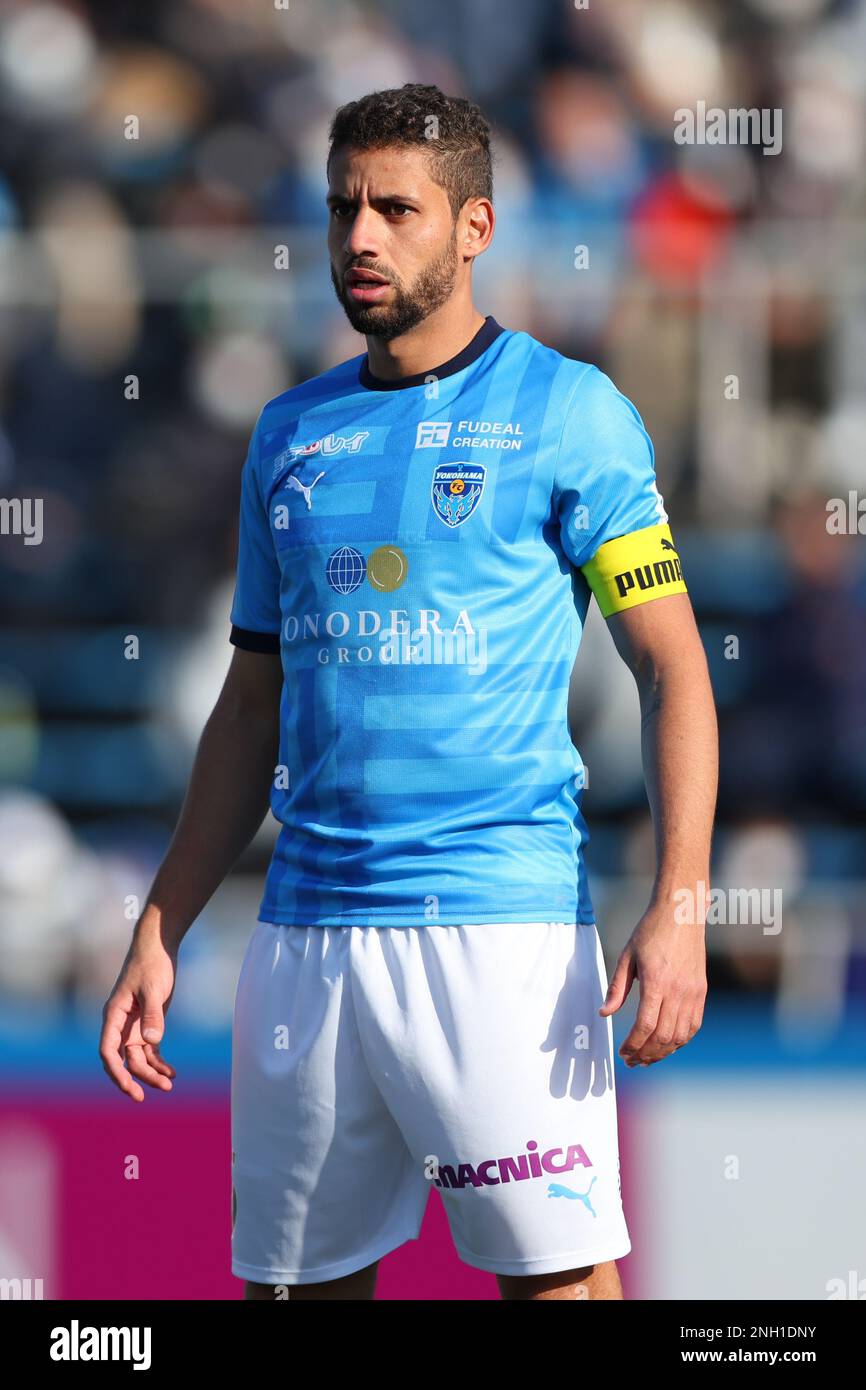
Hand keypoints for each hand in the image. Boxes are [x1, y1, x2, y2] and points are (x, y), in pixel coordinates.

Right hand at [99, 928, 177, 1101]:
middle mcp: (120, 1024)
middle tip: (155, 1093)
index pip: (108, 1051)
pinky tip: (171, 1072)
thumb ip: (153, 1015)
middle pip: (124, 1059)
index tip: (130, 1088)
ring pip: (138, 1058)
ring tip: (170, 1084)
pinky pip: (149, 1050)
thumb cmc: (151, 965)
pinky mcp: (146, 1024)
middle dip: (138, 1078)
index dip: (116, 1072)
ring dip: (151, 1072)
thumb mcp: (154, 989)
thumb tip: (152, 1041)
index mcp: (114, 1015)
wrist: (157, 948)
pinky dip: (159, 1062)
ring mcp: (133, 1026)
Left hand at [598, 905, 706, 1066]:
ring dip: (663, 1052)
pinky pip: (693, 1025)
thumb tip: (604, 1014)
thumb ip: (617, 988)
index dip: (633, 1045)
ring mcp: (693, 993)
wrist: (681, 913)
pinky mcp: (701, 992)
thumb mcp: (627, 956)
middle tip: (632, 1061)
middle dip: (646, 1054)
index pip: (645, 1026)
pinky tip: (667, 1044)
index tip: (622, 1053)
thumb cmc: (650, 931)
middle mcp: (678, 990)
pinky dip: (680, 1041)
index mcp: (656, 981)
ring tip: (647, 1058)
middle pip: (663, 1036)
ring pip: (680, 1036)